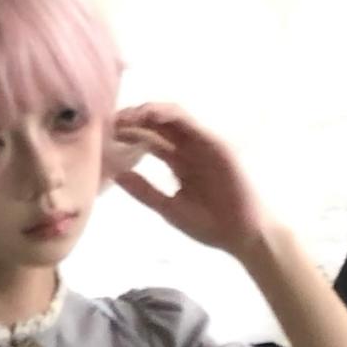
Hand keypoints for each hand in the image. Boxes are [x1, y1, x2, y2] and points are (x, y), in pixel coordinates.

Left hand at [113, 103, 272, 259]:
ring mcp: (203, 145)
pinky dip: (172, 116)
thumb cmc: (209, 225)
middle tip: (110, 119)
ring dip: (149, 111)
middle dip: (134, 119)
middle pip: (159, 125)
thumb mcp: (168, 208)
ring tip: (126, 114)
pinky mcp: (216, 145)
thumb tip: (116, 175)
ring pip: (174, 118)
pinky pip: (192, 124)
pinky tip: (151, 114)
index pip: (150, 140)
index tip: (105, 134)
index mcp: (178, 162)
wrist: (241, 236)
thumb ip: (145, 191)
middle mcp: (189, 149)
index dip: (129, 134)